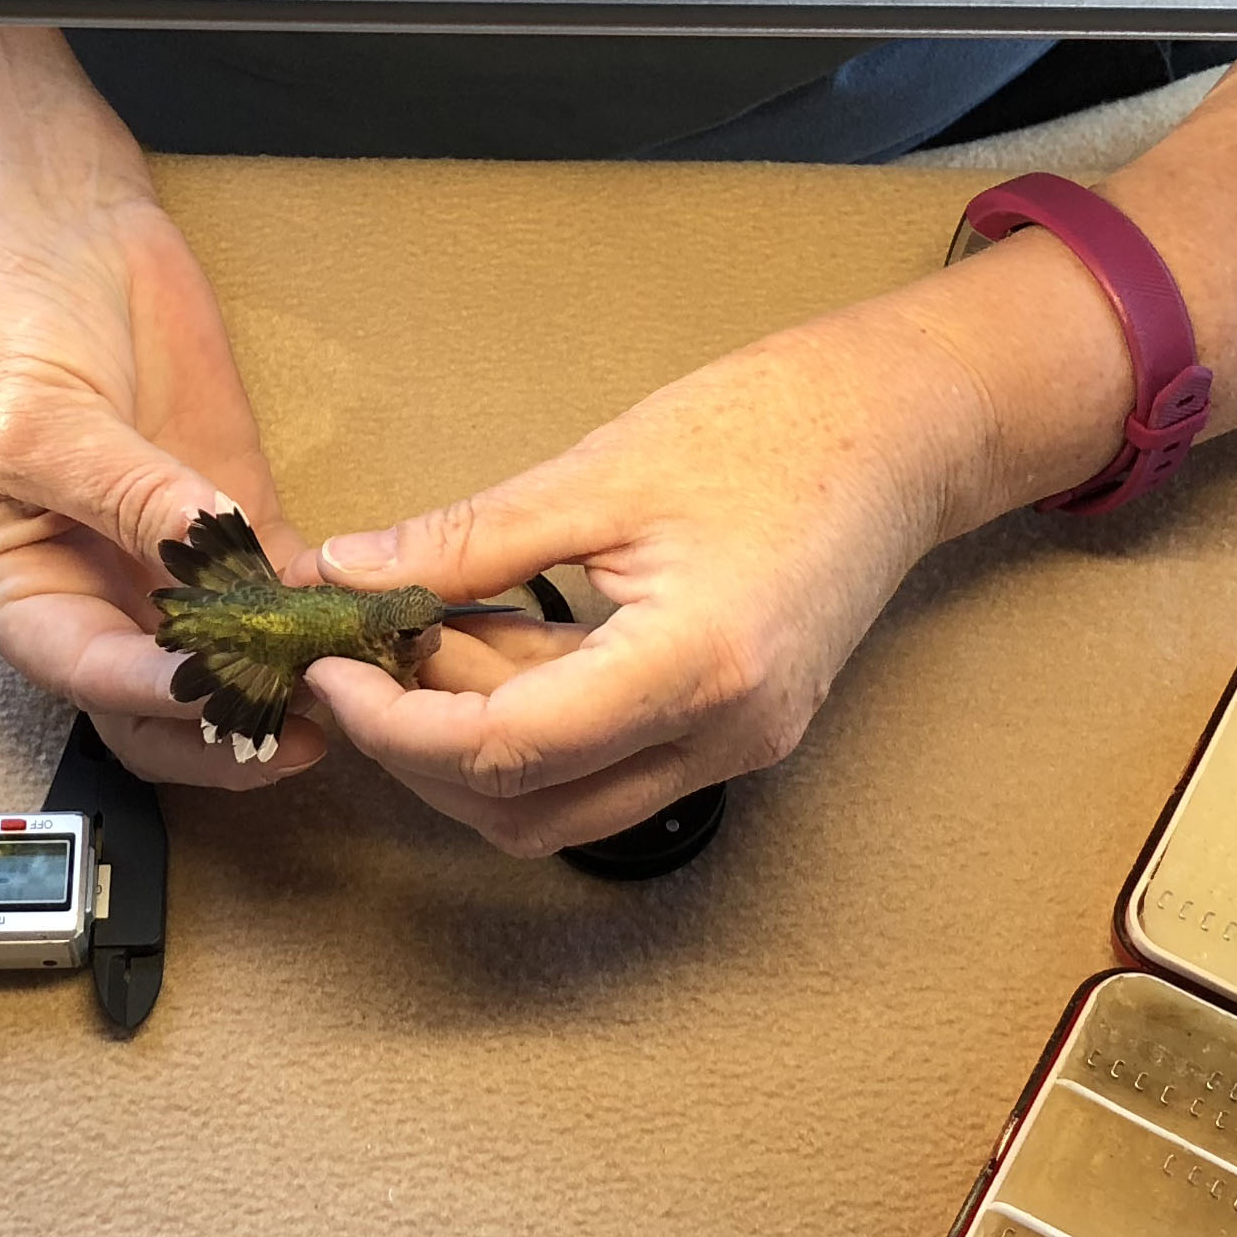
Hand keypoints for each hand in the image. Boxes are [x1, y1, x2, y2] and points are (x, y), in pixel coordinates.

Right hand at [0, 166, 325, 789]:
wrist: (53, 229)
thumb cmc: (8, 323)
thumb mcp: (44, 417)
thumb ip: (125, 494)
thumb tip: (206, 553)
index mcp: (18, 595)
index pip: (90, 676)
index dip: (159, 696)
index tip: (224, 690)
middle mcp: (92, 601)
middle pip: (161, 709)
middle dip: (230, 724)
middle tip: (304, 720)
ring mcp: (169, 571)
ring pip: (232, 667)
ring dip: (287, 683)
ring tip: (347, 683)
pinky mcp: (236, 526)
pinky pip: (283, 592)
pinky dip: (323, 615)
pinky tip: (365, 622)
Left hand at [305, 287, 1073, 852]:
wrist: (904, 430)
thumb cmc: (772, 428)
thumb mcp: (599, 473)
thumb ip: (469, 540)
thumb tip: (352, 574)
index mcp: (692, 666)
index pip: (505, 750)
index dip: (398, 725)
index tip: (332, 671)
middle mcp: (723, 735)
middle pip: (524, 808)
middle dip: (423, 747)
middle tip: (365, 657)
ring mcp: (738, 746)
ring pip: (562, 803)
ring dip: (476, 742)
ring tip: (431, 632)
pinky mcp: (738, 733)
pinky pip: (608, 764)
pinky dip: (535, 724)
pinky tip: (497, 639)